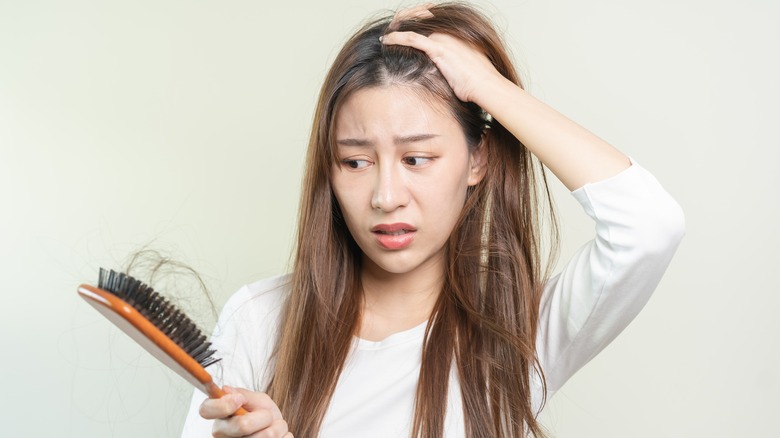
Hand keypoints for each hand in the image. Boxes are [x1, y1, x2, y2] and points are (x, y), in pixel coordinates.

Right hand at [199, 386, 292, 437]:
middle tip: (267, 416)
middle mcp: (222, 434)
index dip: (223, 405)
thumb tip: (226, 390)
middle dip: (264, 416)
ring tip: (274, 427)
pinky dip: (283, 437)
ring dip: (277, 428)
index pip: (206, 410)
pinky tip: (277, 436)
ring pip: (265, 436)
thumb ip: (243, 395)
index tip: (240, 399)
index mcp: (220, 417)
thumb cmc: (263, 414)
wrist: (276, 431)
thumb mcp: (256, 400)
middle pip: (243, 425)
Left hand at [382, 17, 505, 103]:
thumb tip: (447, 70)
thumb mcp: (466, 67)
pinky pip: (411, 39)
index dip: (415, 22)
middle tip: (392, 33)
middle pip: (419, 20)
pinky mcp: (438, 49)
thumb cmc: (479, 82)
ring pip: (413, 27)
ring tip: (387, 37)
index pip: (429, 21)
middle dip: (403, 23)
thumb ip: (453, 62)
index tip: (404, 29)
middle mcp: (448, 32)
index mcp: (455, 33)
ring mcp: (443, 39)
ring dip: (397, 30)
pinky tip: (386, 41)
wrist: (487, 86)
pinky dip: (396, 38)